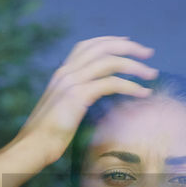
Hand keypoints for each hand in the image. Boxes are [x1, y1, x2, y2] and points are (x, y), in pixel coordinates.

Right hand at [12, 36, 156, 164]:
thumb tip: (93, 96)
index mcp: (61, 72)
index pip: (87, 46)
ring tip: (152, 74)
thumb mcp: (61, 108)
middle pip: (102, 47)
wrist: (33, 145)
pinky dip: (131, 86)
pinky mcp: (78, 96)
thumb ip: (75, 96)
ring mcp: (71, 82)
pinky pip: (111, 83)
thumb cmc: (48, 134)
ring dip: (135, 66)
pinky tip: (143, 93)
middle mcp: (66, 72)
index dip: (110, 41)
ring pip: (110, 62)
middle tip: (149, 53)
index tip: (129, 43)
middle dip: (128, 47)